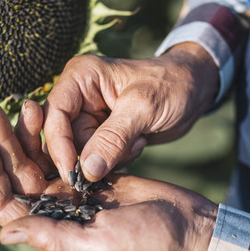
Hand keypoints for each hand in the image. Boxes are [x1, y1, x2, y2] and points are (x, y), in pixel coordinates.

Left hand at [0, 99, 217, 250]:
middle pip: (16, 173)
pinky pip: (62, 149)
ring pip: (37, 158)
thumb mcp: (100, 244)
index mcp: (51, 230)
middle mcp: (55, 211)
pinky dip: (52, 131)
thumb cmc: (148, 244)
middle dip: (0, 140)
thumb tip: (5, 232)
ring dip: (24, 131)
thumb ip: (54, 237)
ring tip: (20, 101)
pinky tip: (46, 108)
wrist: (186, 229)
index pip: (5, 203)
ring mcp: (72, 191)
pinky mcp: (91, 174)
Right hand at [44, 42, 218, 181]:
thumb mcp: (144, 108)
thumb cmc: (171, 85)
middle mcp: (78, 96)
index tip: (73, 173)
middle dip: (92, 154)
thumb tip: (86, 171)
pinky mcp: (102, 134)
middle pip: (64, 139)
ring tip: (137, 140)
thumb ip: (113, 138)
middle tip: (124, 151)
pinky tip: (139, 142)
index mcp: (80, 77)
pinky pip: (98, 159)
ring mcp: (89, 116)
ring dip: (110, 157)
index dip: (58, 146)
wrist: (195, 89)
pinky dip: (118, 159)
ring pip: (82, 153)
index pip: (54, 116)